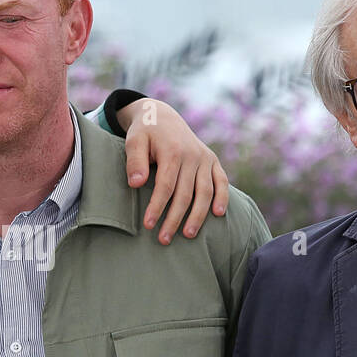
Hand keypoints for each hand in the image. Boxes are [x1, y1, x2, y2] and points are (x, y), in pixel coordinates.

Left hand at [119, 98, 228, 243]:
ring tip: (189, 235)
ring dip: (198, 216)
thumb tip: (137, 184)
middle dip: (175, 219)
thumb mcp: (134, 141)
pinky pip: (221, 182)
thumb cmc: (145, 132)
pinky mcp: (212, 161)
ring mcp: (205, 158)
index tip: (148, 225)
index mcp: (173, 151)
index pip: (166, 186)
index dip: (157, 207)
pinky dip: (222, 197)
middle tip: (164, 240)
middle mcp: (193, 155)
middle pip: (185, 194)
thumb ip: (135, 161)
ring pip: (205, 192)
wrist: (162, 116)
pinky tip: (217, 215)